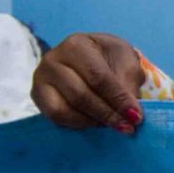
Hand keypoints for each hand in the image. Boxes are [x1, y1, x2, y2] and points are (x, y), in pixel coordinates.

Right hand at [31, 33, 146, 133]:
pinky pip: (55, 117)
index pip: (98, 77)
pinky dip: (78, 124)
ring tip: (114, 126)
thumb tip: (130, 111)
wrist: (90, 57)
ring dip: (92, 122)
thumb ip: (128, 82)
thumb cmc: (109, 57)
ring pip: (64, 110)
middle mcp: (52, 60)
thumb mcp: (125, 61)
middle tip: (128, 127)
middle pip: (80, 95)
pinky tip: (95, 124)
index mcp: (76, 45)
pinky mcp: (37, 96)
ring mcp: (40, 79)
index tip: (136, 116)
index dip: (118, 99)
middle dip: (107, 114)